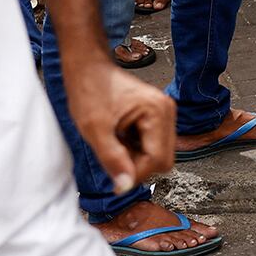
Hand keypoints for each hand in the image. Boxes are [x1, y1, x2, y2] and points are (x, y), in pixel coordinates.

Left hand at [64, 61, 176, 193]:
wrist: (88, 69)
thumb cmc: (90, 90)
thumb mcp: (95, 130)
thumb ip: (112, 160)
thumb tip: (125, 185)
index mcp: (157, 111)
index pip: (158, 160)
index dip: (136, 173)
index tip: (115, 176)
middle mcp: (167, 111)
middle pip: (163, 159)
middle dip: (138, 164)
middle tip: (114, 153)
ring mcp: (164, 113)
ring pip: (159, 154)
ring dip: (136, 156)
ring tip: (116, 141)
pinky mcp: (157, 116)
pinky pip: (153, 144)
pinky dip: (136, 148)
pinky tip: (121, 136)